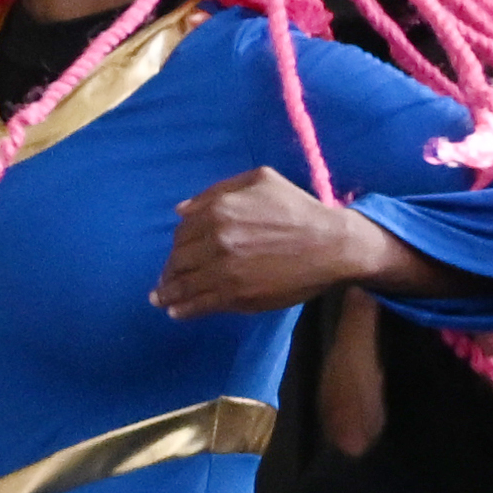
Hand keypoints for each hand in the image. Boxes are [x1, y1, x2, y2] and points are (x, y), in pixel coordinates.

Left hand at [154, 168, 392, 318]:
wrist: (331, 244)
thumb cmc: (298, 209)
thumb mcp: (260, 181)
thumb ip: (217, 192)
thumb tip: (181, 210)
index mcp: (219, 210)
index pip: (182, 232)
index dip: (177, 245)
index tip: (177, 254)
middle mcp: (216, 240)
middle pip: (178, 259)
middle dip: (170, 270)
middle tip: (167, 279)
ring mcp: (223, 270)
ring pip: (184, 284)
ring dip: (168, 293)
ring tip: (160, 299)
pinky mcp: (235, 294)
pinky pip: (199, 303)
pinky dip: (183, 309)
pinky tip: (176, 311)